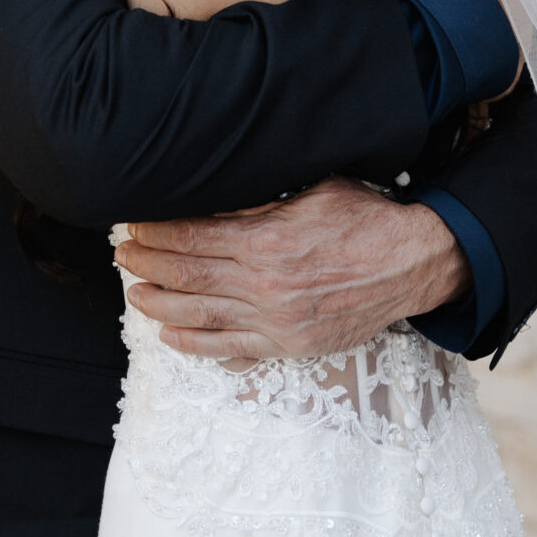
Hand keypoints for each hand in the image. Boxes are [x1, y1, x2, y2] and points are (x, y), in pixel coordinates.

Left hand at [118, 178, 468, 359]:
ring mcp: (276, 318)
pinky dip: (194, 342)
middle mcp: (266, 283)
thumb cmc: (365, 219)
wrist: (412, 263)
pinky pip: (230, 347)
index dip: (158, 231)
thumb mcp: (312, 189)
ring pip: (200, 314)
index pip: (193, 235)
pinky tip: (170, 334)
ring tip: (135, 293)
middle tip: (124, 255)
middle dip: (148, 264)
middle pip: (188, 275)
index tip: (137, 224)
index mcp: (268, 239)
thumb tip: (213, 191)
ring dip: (159, 304)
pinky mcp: (289, 343)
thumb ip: (260, 197)